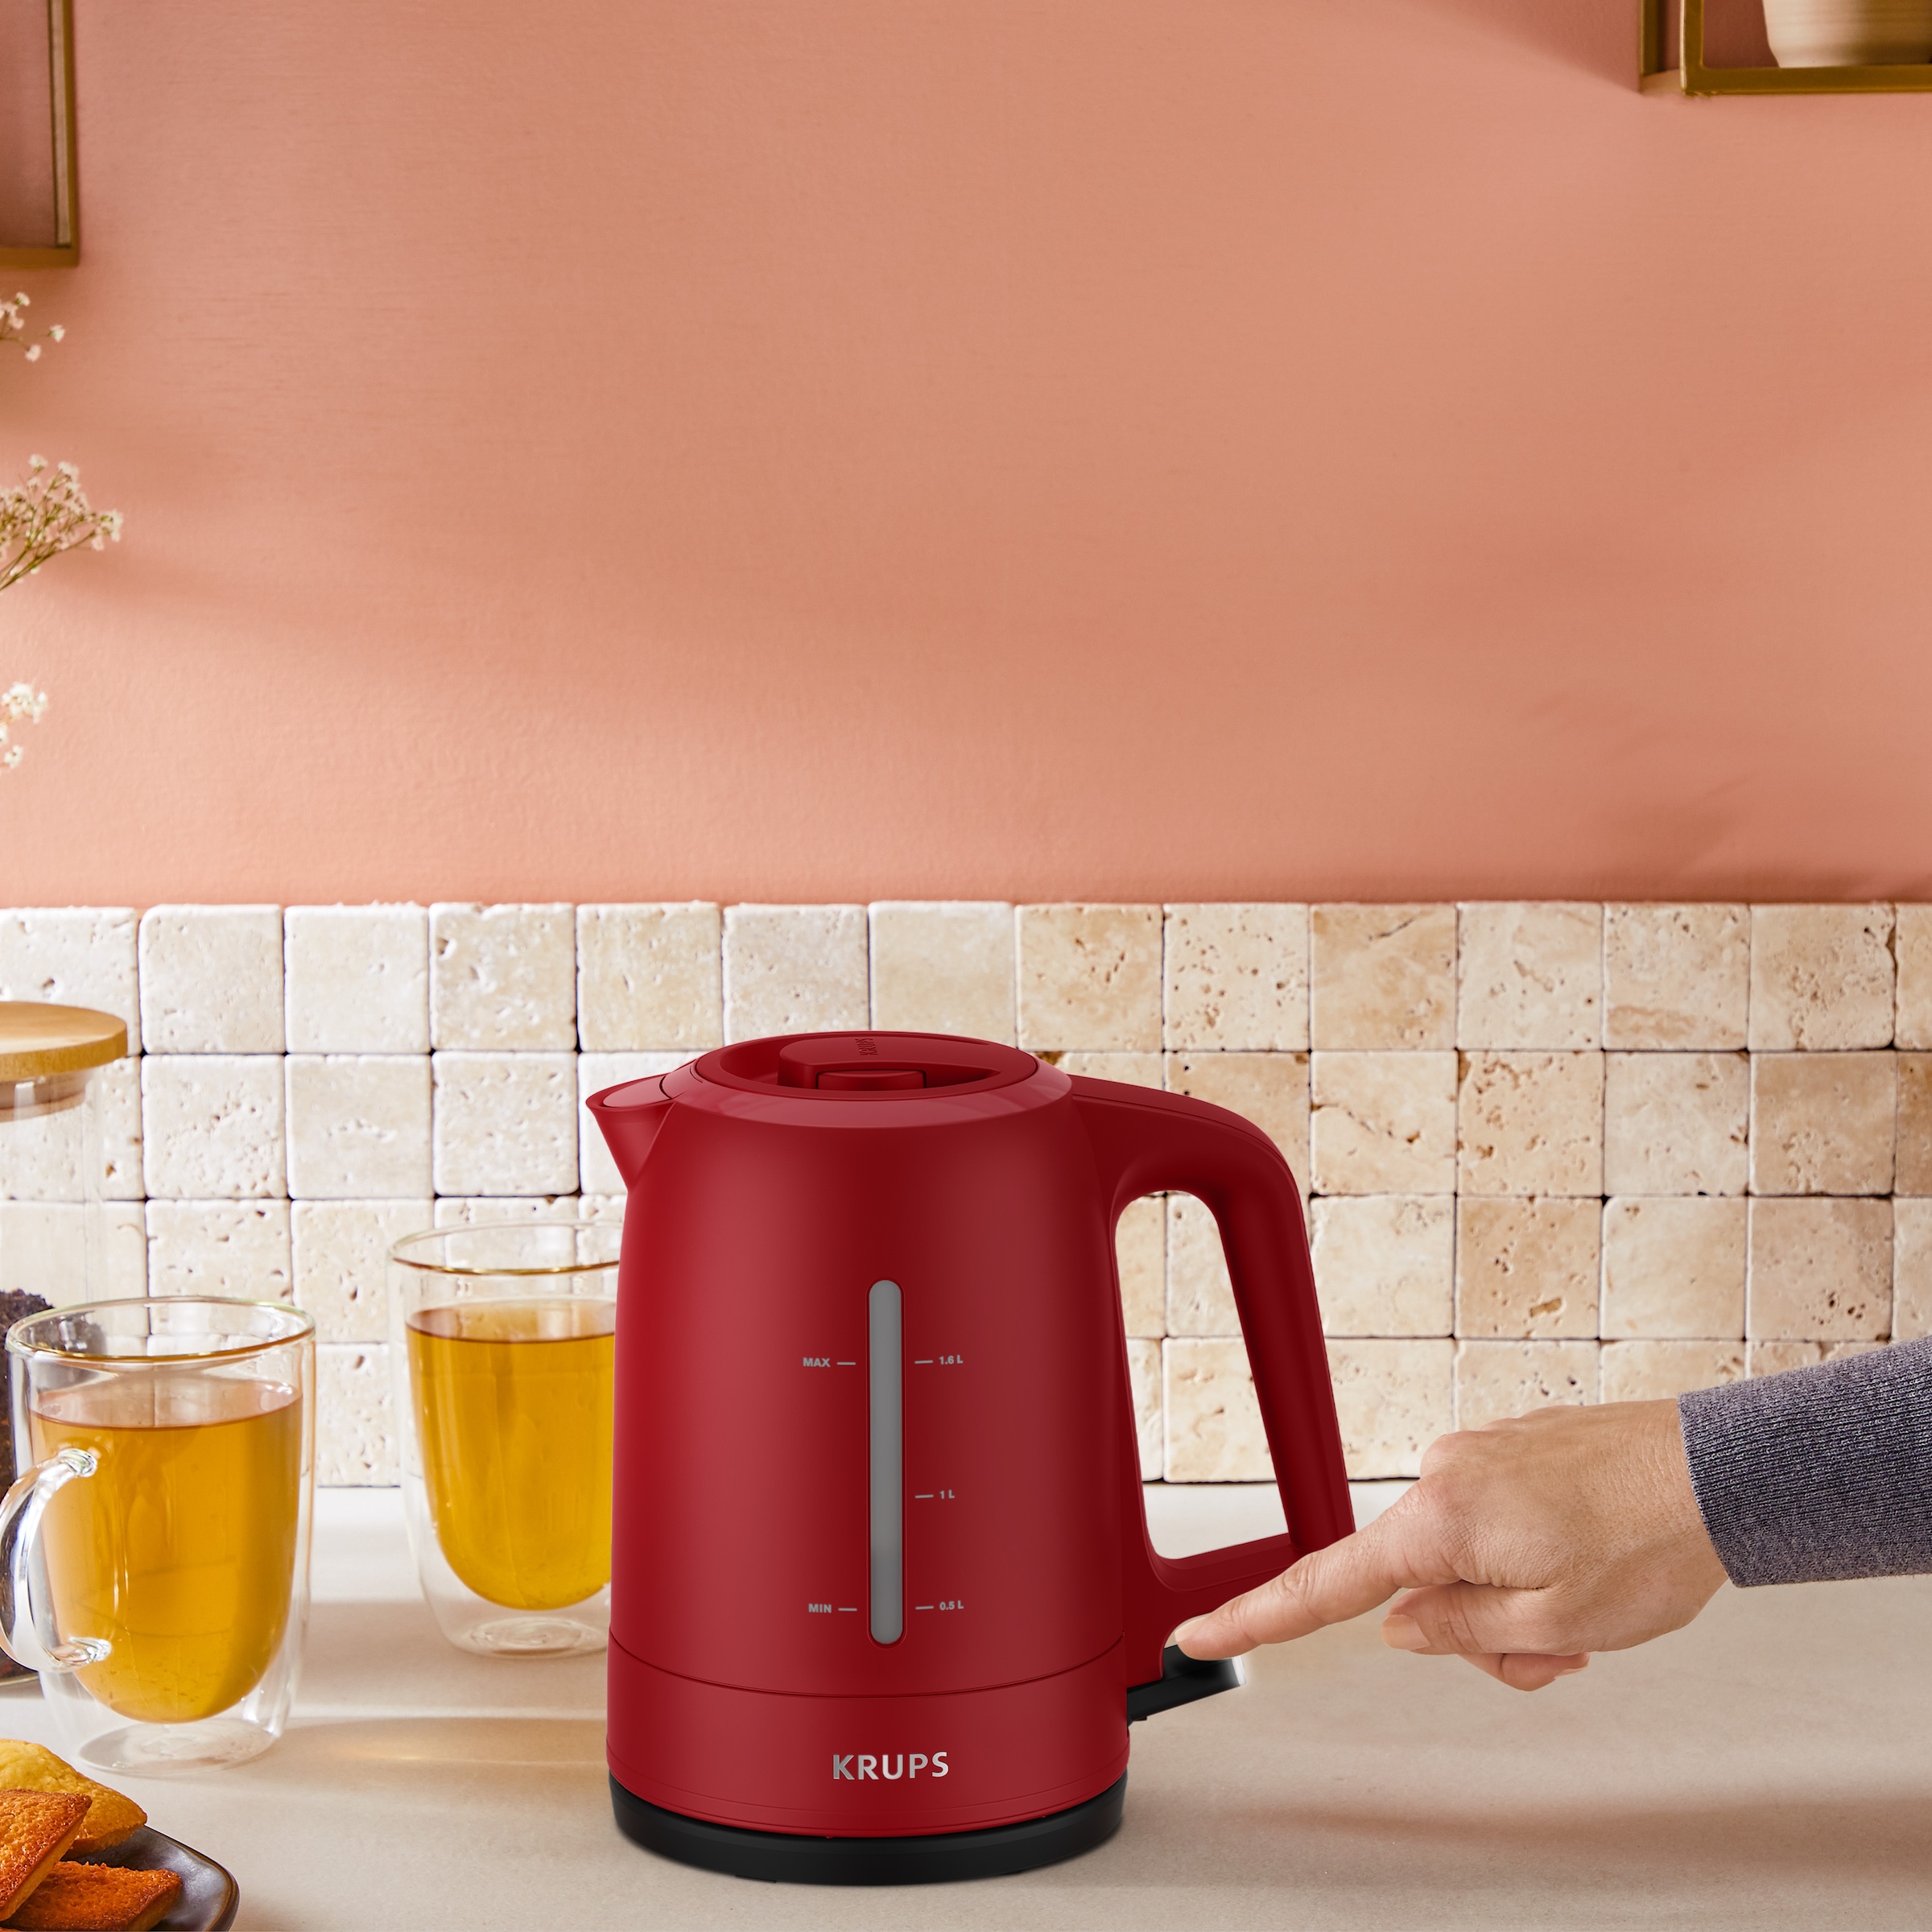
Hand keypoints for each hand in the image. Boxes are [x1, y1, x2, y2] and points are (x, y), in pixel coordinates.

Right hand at [1175, 1399, 1728, 1690]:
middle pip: (1416, 1586)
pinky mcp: (1509, 1448)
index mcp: (1440, 1519)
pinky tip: (1589, 1562)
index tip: (1198, 1633)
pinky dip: (1529, 1560)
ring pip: (1462, 1561)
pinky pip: (1494, 1524)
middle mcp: (1443, 1472)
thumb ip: (1460, 1633)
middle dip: (1477, 1634)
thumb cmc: (1649, 1540)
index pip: (1325, 1584)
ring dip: (1513, 1601)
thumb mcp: (1553, 1623)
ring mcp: (1476, 1453)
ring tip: (1589, 1610)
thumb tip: (1403, 1628)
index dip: (1256, 1616)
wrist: (1718, 1472)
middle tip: (1560, 1650)